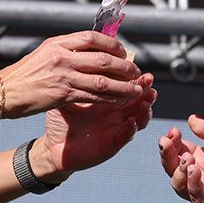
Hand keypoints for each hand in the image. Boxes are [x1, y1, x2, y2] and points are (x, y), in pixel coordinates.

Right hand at [0, 32, 144, 115]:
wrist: (1, 94)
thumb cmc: (22, 76)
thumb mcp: (43, 54)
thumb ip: (65, 51)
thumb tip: (90, 51)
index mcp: (57, 43)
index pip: (92, 37)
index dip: (112, 44)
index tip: (122, 51)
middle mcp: (62, 57)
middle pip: (103, 58)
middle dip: (124, 65)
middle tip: (135, 71)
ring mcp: (63, 76)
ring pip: (103, 79)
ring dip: (123, 85)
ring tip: (135, 88)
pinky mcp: (63, 94)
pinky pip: (94, 96)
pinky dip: (110, 97)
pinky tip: (119, 99)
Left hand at [35, 74, 155, 178]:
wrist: (53, 146)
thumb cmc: (61, 121)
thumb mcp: (68, 98)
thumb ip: (76, 81)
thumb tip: (75, 56)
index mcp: (108, 101)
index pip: (126, 87)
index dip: (135, 79)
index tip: (139, 69)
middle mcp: (116, 114)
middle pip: (138, 101)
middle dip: (145, 91)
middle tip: (149, 80)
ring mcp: (116, 129)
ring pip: (138, 119)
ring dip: (144, 110)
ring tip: (147, 101)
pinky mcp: (112, 144)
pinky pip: (125, 137)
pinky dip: (130, 129)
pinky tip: (132, 122)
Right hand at [158, 115, 203, 202]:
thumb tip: (191, 118)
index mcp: (201, 158)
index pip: (178, 150)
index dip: (172, 142)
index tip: (172, 131)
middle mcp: (199, 174)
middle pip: (173, 168)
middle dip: (167, 155)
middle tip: (166, 143)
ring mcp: (202, 190)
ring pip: (179, 184)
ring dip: (179, 170)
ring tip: (187, 158)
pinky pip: (195, 197)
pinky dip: (191, 184)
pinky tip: (195, 171)